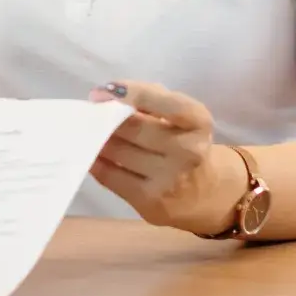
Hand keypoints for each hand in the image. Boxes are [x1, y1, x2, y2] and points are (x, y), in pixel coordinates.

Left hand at [88, 82, 245, 234]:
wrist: (206, 194)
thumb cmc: (185, 143)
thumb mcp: (182, 117)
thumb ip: (153, 100)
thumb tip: (108, 96)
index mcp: (199, 123)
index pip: (166, 103)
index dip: (132, 93)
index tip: (104, 91)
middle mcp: (189, 151)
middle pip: (134, 128)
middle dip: (106, 119)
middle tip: (90, 115)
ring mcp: (170, 180)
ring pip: (119, 152)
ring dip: (98, 139)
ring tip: (89, 132)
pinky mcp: (151, 203)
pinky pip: (111, 177)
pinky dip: (97, 163)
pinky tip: (92, 154)